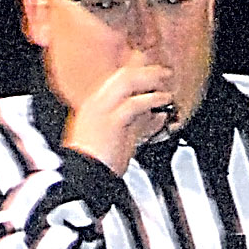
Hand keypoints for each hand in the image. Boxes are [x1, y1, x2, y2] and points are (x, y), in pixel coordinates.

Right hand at [63, 63, 178, 173]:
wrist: (83, 179)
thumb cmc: (97, 166)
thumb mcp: (119, 139)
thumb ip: (137, 125)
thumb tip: (157, 116)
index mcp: (94, 106)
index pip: (119, 82)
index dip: (139, 75)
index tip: (155, 75)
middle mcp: (96, 104)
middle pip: (122, 74)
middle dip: (146, 69)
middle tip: (163, 71)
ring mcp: (102, 110)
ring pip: (127, 81)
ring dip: (150, 77)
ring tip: (166, 79)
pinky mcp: (111, 122)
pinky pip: (134, 103)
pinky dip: (152, 99)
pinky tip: (163, 100)